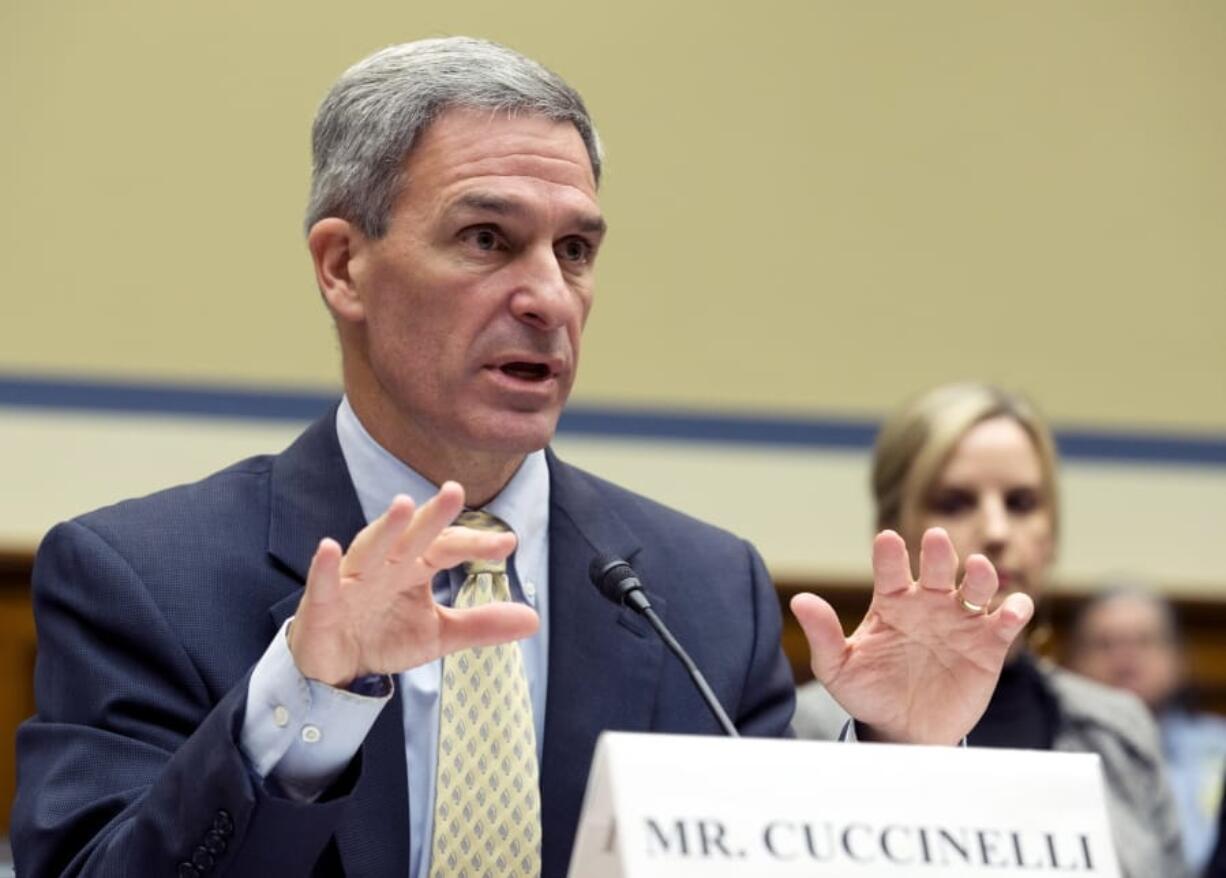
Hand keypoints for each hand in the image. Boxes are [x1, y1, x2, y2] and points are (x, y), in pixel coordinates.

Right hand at [287, 481, 538, 686]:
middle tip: (455, 490)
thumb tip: (534, 619)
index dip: (475, 543)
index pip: (448, 546)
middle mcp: (386, 565)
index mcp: (414, 566)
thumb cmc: (386, 636)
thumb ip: (483, 624)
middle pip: (411, 535)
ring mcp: (352, 581)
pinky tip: (329, 547)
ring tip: (403, 505)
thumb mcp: (440, 634)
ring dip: (386, 527)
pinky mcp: (322, 603)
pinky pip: (323, 582)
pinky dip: (325, 566)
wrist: (337, 669)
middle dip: (432, 515)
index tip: (509, 543)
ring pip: (370, 548)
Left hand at [791, 528, 1033, 744]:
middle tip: (935, 540)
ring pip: (977, 586)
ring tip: (976, 569)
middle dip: (938, 553)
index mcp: (892, 601)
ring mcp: (960, 621)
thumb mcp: (838, 668)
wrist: (904, 731)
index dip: (890, 555)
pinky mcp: (988, 645)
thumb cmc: (868, 692)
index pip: (891, 569)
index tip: (887, 540)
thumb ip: (823, 635)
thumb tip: (799, 600)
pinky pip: (1006, 621)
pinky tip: (1011, 609)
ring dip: (981, 574)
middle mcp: (929, 603)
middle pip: (938, 569)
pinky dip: (1014, 610)